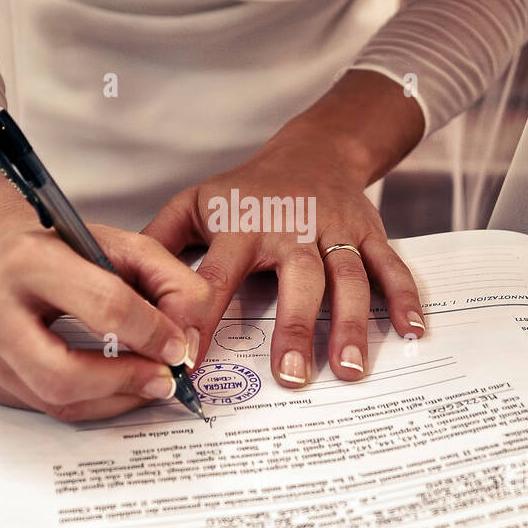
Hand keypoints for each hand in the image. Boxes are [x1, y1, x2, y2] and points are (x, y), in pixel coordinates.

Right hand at [0, 139, 209, 421]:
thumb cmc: (56, 248)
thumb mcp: (119, 244)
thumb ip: (169, 282)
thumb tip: (188, 343)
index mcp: (26, 259)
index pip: (102, 306)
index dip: (152, 333)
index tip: (179, 348)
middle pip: (62, 374)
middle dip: (124, 384)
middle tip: (163, 381)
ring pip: (53, 399)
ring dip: (112, 399)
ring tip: (144, 382)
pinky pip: (42, 407)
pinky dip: (88, 403)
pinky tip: (111, 385)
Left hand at [143, 111, 425, 387]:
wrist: (314, 149)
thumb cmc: (246, 190)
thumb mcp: (195, 203)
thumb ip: (159, 243)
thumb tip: (114, 283)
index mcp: (242, 224)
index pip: (217, 275)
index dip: (201, 317)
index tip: (189, 361)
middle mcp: (292, 227)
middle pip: (297, 279)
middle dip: (294, 328)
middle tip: (290, 378)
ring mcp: (336, 230)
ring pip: (348, 278)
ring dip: (351, 324)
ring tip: (350, 370)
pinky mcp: (369, 233)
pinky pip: (391, 266)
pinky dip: (406, 298)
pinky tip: (413, 334)